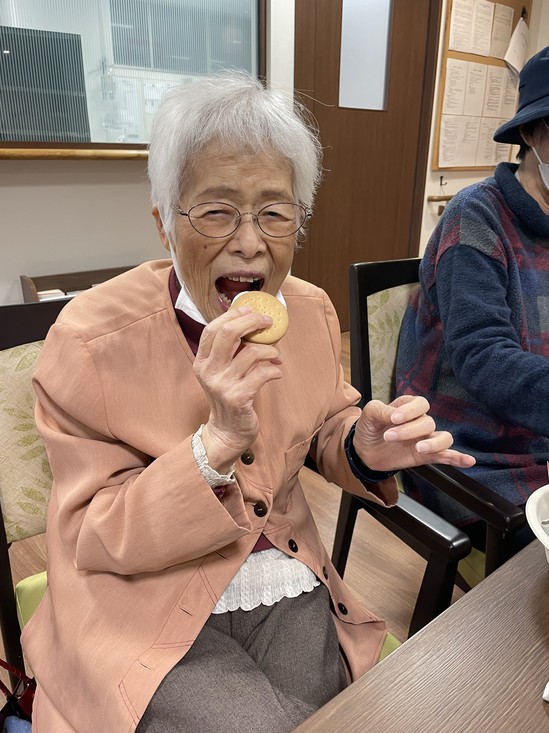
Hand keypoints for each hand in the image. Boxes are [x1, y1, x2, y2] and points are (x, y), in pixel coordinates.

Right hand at [193, 304, 283, 471]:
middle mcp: (208, 371)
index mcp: (201, 362)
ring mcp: (222, 385)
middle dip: (251, 322)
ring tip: (276, 357)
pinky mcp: (238, 397)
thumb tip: (251, 322)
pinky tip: (277, 373)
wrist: (228, 432)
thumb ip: (229, 351)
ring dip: (270, 351)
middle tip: (267, 322)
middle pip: (228, 333)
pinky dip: (274, 370)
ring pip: (251, 352)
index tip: (250, 309)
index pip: (212, 329)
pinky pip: (262, 373)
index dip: (232, 315)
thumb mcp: (221, 373)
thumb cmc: (229, 397)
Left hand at [353, 395, 475, 471]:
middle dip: (409, 430)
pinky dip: (458, 458)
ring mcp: (424, 439)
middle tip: (389, 437)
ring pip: (443, 438)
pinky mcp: (426, 456)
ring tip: (418, 448)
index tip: (393, 419)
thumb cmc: (369, 428)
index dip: (410, 411)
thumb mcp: (370, 414)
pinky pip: (446, 455)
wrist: (364, 451)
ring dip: (433, 443)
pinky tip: (468, 461)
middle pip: (428, 422)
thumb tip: (394, 415)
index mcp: (408, 407)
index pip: (420, 404)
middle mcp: (419, 421)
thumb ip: (381, 410)